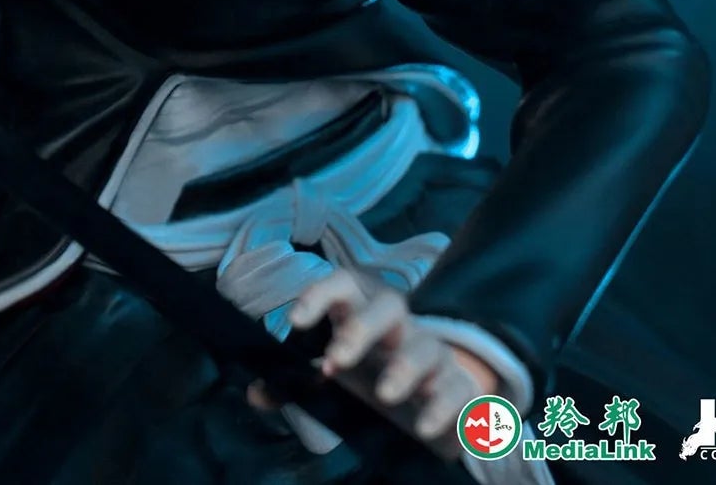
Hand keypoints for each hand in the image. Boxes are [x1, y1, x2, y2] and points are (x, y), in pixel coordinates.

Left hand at [272, 271, 497, 457]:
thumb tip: (256, 394)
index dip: (320, 295)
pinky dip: (443, 409)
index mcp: (363, 313)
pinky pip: (457, 390)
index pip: (344, 285)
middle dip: (362, 329)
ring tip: (385, 396)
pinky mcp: (459, 386)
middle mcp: (400, 327)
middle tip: (336, 361)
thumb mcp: (334, 373)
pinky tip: (425, 428)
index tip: (294, 321)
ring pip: (426, 347)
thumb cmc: (373, 370)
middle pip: (389, 306)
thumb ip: (294, 382)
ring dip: (404, 369)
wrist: (437, 390)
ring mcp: (433, 353)